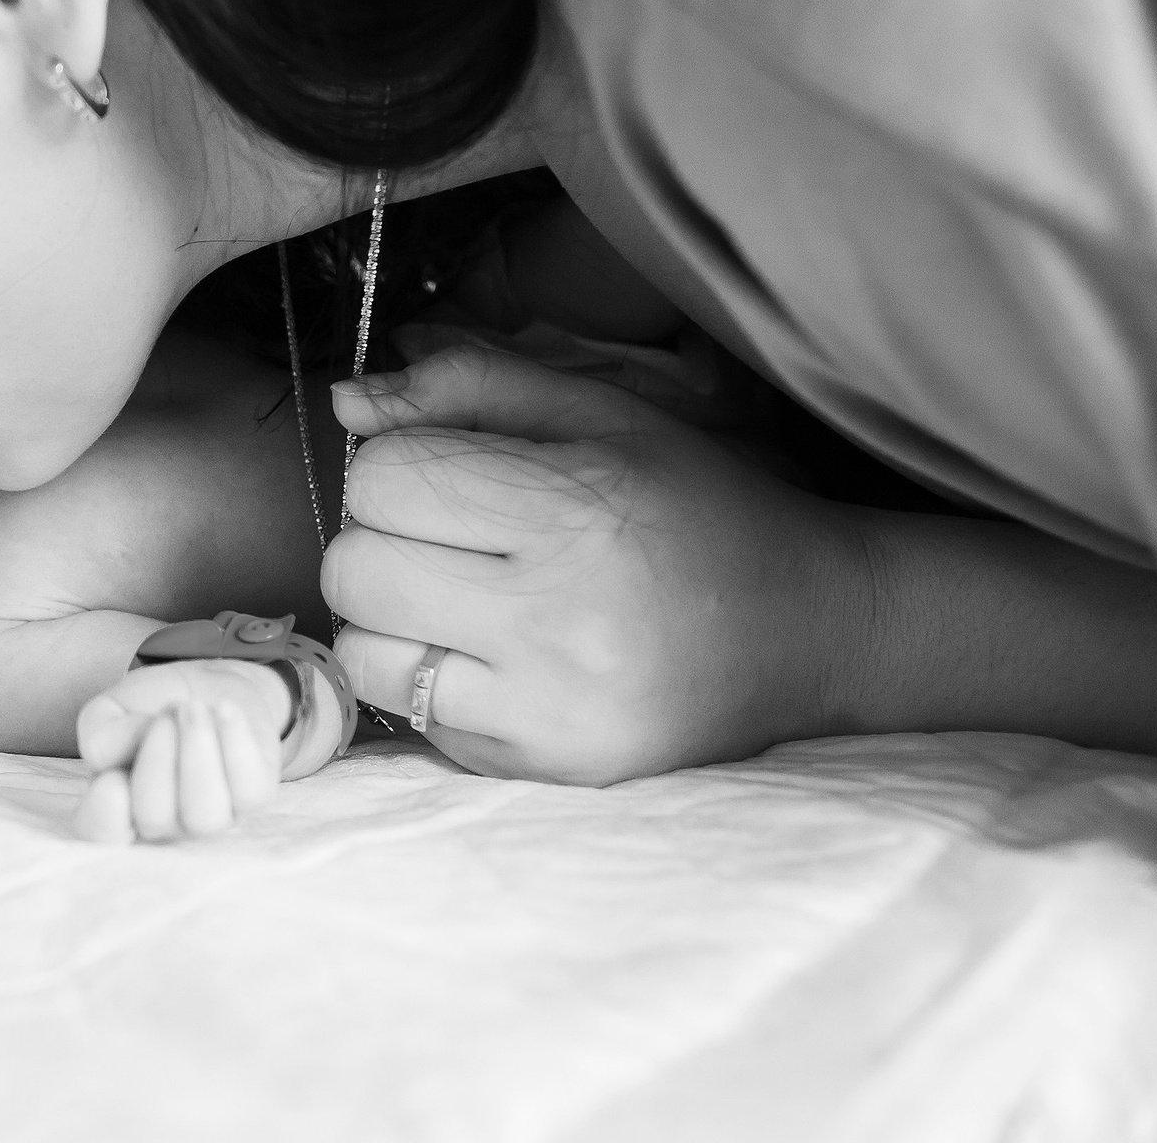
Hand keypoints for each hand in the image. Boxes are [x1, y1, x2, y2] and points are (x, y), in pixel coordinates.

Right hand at [74, 659, 287, 843]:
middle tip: (165, 714)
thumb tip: (103, 755)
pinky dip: (235, 741)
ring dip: (197, 750)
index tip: (111, 778)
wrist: (210, 684)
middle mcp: (165, 824)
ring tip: (194, 707)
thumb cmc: (152, 704)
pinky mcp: (250, 798)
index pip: (105, 836)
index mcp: (120, 808)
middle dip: (158, 756)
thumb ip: (99, 729)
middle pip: (155, 819)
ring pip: (204, 815)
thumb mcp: (115, 706)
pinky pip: (248, 791)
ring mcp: (210, 817)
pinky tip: (223, 708)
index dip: (106, 817)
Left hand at [325, 346, 869, 786]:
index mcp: (575, 509)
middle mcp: (558, 619)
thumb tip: (346, 401)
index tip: (452, 475)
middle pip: (354, 570)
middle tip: (448, 539)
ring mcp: (548, 710)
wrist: (810, 632)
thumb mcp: (605, 414)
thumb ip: (472, 388)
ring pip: (363, 656)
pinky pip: (411, 721)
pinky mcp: (545, 768)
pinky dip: (430, 682)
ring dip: (389, 620)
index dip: (398, 467)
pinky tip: (496, 657)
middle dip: (380, 541)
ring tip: (460, 600)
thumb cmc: (699, 505)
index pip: (384, 480)